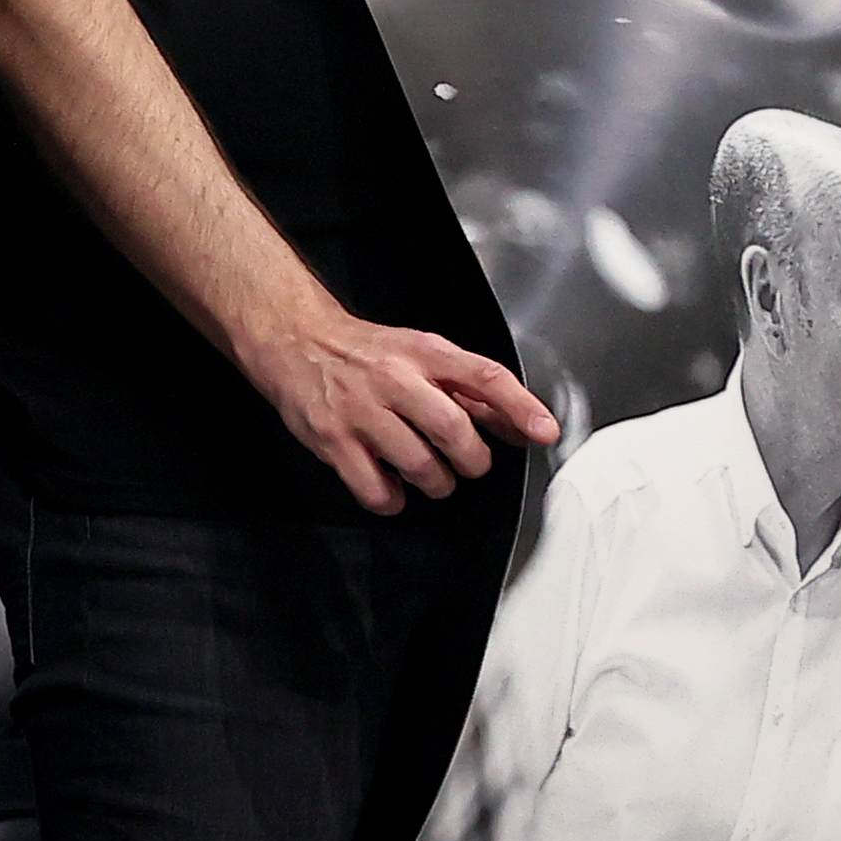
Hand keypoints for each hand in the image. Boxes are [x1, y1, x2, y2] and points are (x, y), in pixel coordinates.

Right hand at [243, 298, 551, 513]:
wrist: (296, 341)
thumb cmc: (364, 352)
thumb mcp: (420, 352)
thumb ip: (467, 388)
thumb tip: (518, 423)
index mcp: (424, 353)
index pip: (483, 376)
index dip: (520, 406)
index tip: (544, 432)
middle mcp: (393, 378)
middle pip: (453, 430)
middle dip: (472, 461)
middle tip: (468, 464)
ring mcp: (361, 410)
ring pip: (419, 465)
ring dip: (437, 483)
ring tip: (431, 475)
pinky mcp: (332, 439)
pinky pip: (376, 489)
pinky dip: (393, 499)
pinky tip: (392, 486)